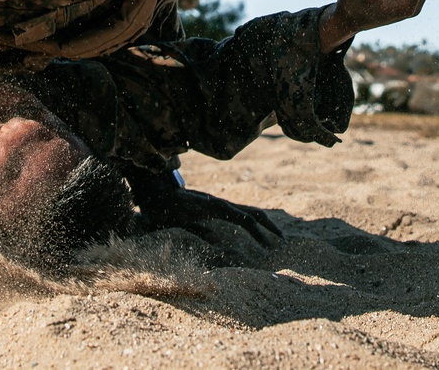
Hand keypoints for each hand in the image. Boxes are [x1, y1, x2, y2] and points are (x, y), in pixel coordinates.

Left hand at [135, 186, 282, 246]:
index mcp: (214, 207)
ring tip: (275, 238)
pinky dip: (252, 221)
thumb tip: (218, 243)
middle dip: (269, 226)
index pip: (244, 220)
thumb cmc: (164, 207)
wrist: (155, 191)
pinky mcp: (215, 206)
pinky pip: (238, 212)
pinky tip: (256, 231)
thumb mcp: (178, 222)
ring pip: (248, 210)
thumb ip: (196, 230)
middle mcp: (219, 203)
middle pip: (253, 212)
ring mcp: (218, 203)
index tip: (269, 248)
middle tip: (283, 242)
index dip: (258, 233)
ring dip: (263, 223)